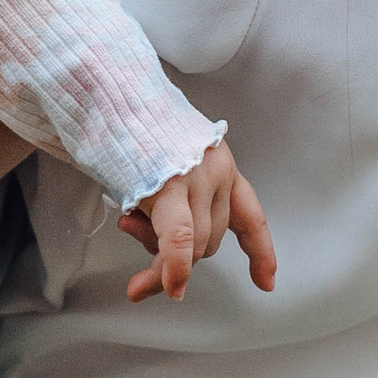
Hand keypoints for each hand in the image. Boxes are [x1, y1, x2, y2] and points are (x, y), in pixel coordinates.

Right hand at [118, 140, 276, 304]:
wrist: (111, 90)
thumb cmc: (130, 127)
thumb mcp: (167, 166)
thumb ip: (174, 209)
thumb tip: (166, 258)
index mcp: (222, 164)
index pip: (250, 217)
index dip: (260, 253)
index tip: (266, 283)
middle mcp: (218, 172)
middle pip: (210, 239)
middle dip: (179, 257)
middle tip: (139, 238)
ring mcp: (198, 179)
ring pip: (192, 247)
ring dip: (161, 259)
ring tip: (127, 227)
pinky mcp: (168, 187)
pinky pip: (178, 241)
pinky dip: (172, 268)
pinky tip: (167, 286)